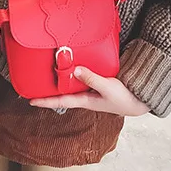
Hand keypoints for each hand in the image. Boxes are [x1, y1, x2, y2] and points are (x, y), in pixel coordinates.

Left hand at [29, 66, 150, 116]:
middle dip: (48, 92)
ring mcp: (90, 92)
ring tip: (46, 76)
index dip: (45, 101)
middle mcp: (85, 97)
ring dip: (59, 83)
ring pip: (70, 87)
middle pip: (62, 94)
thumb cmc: (124, 98)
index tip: (30, 100)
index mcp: (85, 101)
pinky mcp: (97, 86)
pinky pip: (80, 81)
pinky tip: (70, 69)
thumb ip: (92, 78)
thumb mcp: (107, 87)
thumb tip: (74, 70)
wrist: (139, 100)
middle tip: (33, 85)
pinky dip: (73, 76)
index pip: (60, 102)